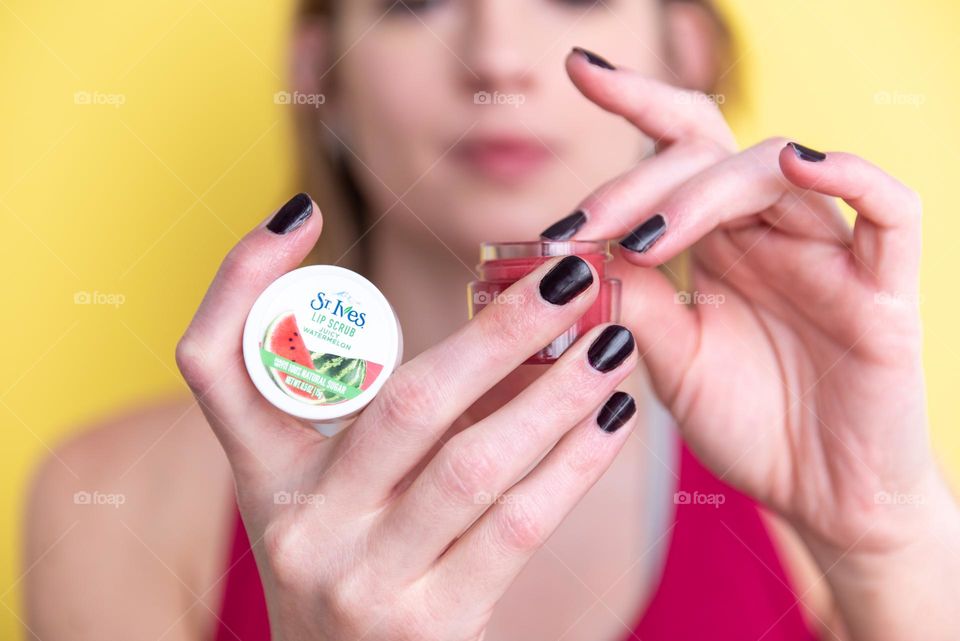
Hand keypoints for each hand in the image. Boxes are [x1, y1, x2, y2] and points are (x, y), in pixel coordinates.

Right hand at [176, 196, 639, 640]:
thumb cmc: (349, 564)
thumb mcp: (327, 493)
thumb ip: (376, 416)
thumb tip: (496, 323)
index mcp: (262, 474)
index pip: (212, 363)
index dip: (240, 281)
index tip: (303, 211)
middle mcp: (299, 522)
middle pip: (400, 402)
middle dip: (495, 331)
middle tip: (567, 277)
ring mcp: (360, 579)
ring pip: (472, 463)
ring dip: (553, 394)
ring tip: (610, 344)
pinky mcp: (428, 628)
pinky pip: (514, 528)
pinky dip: (570, 466)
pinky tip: (612, 421)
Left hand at [552, 48, 959, 639]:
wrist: (823, 500)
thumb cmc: (750, 426)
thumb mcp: (669, 359)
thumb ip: (634, 300)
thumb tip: (577, 249)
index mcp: (719, 243)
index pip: (677, 152)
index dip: (633, 102)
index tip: (577, 68)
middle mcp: (770, 233)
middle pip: (709, 153)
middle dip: (638, 176)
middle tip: (582, 224)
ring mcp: (830, 253)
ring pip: (772, 172)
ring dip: (700, 190)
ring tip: (643, 236)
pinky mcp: (885, 288)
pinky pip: (888, 207)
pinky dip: (849, 173)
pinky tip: (797, 162)